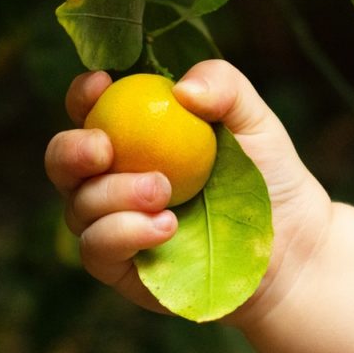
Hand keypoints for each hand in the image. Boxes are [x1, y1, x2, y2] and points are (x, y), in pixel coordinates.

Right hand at [44, 60, 331, 325]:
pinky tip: (164, 227)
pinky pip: (97, 249)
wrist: (291, 249)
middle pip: (62, 161)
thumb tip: (180, 89)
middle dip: (72, 150)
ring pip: (78, 206)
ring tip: (163, 193)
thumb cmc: (269, 180)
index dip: (83, 95)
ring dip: (112, 195)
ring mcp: (113, 224)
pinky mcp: (121, 268)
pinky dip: (122, 233)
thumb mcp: (256, 122)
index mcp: (135, 135)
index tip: (102, 84)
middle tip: (105, 149)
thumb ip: (225, 86)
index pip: (90, 109)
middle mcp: (113, 178)